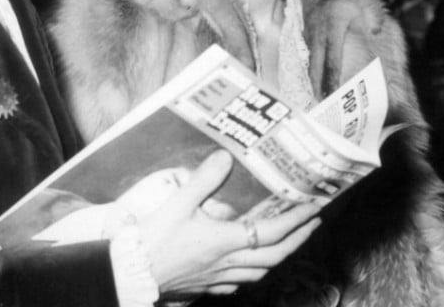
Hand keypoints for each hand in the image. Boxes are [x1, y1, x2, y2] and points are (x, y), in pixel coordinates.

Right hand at [137, 150, 321, 296]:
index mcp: (225, 241)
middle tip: (313, 224)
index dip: (297, 221)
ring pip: (260, 272)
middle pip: (274, 256)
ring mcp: (217, 278)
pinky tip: (249, 267)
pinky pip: (238, 283)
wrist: (128, 275)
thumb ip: (203, 180)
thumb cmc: (152, 241)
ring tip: (289, 242)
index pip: (272, 232)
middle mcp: (227, 262)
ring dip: (279, 257)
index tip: (315, 208)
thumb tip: (225, 156)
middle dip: (298, 239)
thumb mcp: (177, 204)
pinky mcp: (204, 286)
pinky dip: (252, 273)